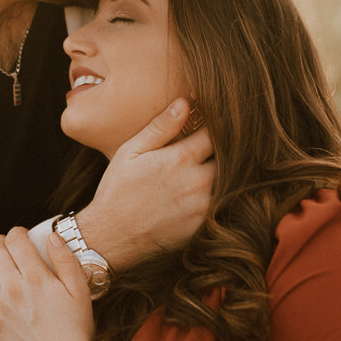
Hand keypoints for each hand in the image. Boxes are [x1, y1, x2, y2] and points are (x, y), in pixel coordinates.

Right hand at [74, 99, 214, 270]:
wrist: (112, 237)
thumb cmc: (117, 191)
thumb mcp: (131, 151)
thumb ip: (161, 127)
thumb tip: (185, 103)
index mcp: (181, 158)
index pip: (216, 132)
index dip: (215, 126)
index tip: (208, 127)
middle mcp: (198, 181)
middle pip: (228, 157)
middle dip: (221, 151)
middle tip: (209, 150)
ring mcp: (204, 205)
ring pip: (228, 181)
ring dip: (222, 173)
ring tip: (204, 171)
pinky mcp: (205, 225)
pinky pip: (223, 204)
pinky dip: (219, 196)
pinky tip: (199, 194)